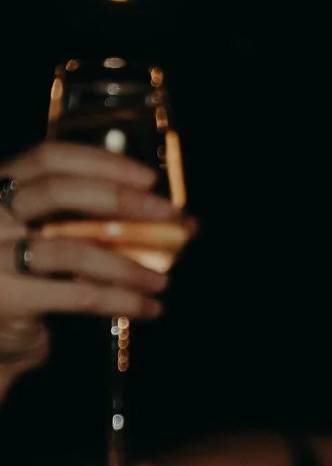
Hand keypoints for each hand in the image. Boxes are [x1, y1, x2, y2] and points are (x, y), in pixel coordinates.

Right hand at [0, 144, 174, 383]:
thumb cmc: (32, 277)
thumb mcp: (47, 237)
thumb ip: (95, 221)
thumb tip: (180, 219)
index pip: (47, 159)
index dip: (100, 163)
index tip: (148, 178)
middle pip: (55, 191)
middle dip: (120, 199)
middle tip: (168, 214)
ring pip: (72, 248)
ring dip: (128, 264)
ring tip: (162, 280)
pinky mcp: (8, 298)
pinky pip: (80, 294)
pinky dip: (123, 299)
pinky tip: (150, 307)